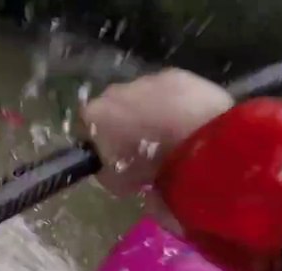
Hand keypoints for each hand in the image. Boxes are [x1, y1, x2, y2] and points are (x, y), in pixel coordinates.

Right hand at [80, 69, 233, 198]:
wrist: (194, 142)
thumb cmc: (148, 166)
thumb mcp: (116, 183)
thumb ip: (106, 170)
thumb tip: (110, 166)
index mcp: (94, 115)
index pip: (87, 126)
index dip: (100, 141)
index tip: (113, 155)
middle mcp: (114, 91)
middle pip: (114, 106)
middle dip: (126, 122)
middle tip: (142, 146)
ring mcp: (146, 79)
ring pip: (144, 96)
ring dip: (152, 111)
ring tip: (171, 135)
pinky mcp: (176, 75)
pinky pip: (170, 91)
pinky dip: (176, 103)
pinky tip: (189, 121)